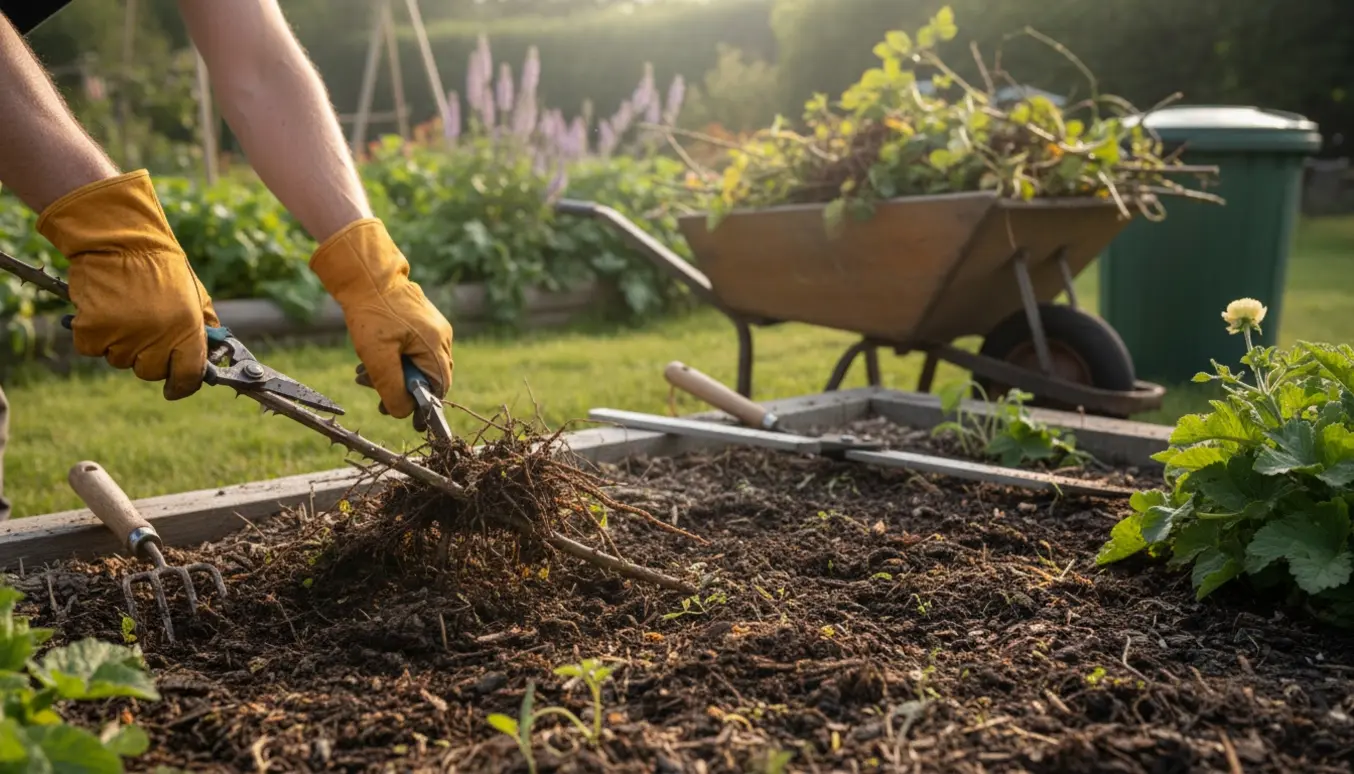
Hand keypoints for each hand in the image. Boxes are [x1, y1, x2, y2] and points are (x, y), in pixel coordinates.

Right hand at [36, 170, 216, 399]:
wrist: (118, 239)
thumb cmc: (160, 266)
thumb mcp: (195, 296)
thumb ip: (203, 330)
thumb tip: (212, 359)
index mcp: (187, 328)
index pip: (188, 375)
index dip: (182, 384)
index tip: (176, 387)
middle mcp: (157, 337)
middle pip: (150, 371)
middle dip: (148, 357)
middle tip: (144, 329)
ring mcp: (123, 336)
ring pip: (120, 360)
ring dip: (120, 343)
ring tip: (124, 310)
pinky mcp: (92, 331)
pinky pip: (93, 349)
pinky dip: (94, 335)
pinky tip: (103, 309)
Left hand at [309, 219, 452, 418]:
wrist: (365, 273)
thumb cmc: (371, 312)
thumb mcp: (377, 356)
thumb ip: (391, 388)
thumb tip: (402, 413)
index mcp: (436, 344)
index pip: (439, 387)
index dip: (424, 405)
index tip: (408, 419)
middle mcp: (441, 336)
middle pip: (428, 376)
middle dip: (402, 389)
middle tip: (376, 394)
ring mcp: (433, 327)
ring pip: (418, 363)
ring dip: (393, 374)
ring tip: (364, 373)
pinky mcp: (421, 321)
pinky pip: (413, 349)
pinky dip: (394, 359)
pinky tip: (372, 357)